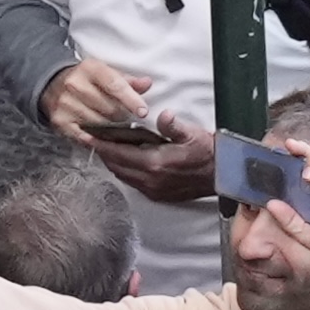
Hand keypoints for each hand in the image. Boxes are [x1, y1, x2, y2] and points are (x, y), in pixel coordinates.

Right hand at [40, 57, 152, 140]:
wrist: (50, 84)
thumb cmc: (84, 79)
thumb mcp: (104, 72)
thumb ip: (127, 80)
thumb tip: (147, 83)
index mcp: (90, 69)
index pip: (115, 86)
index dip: (131, 100)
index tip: (143, 112)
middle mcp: (75, 85)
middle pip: (109, 109)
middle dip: (122, 116)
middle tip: (124, 116)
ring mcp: (65, 105)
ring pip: (99, 124)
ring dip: (111, 127)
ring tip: (112, 124)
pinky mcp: (60, 121)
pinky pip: (85, 136)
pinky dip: (96, 138)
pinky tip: (102, 136)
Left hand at [90, 113, 214, 203]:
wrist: (224, 175)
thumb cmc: (209, 152)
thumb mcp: (193, 134)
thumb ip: (173, 126)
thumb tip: (163, 115)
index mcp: (155, 164)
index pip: (118, 153)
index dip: (100, 144)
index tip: (86, 136)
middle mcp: (149, 180)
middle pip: (115, 166)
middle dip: (102, 152)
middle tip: (92, 138)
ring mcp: (152, 190)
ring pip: (122, 175)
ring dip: (112, 162)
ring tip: (105, 147)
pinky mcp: (156, 195)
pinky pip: (132, 182)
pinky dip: (124, 170)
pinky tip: (125, 160)